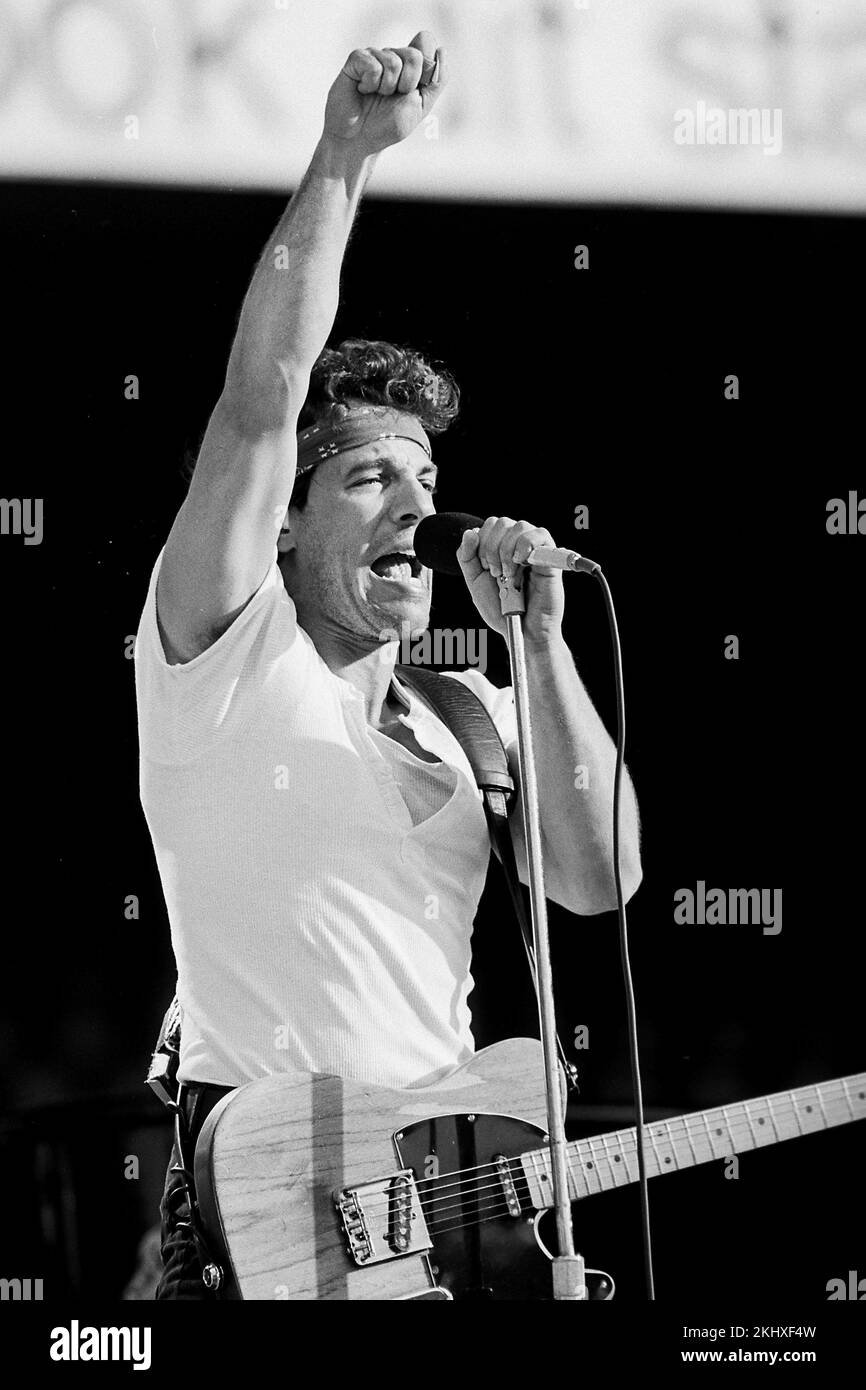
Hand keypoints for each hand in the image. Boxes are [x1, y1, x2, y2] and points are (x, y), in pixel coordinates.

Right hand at [322, 31, 446, 155]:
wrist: (359, 140)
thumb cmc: (388, 125)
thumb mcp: (421, 106)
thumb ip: (437, 80)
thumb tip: (441, 49)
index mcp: (410, 65)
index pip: (426, 42)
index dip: (424, 69)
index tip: (414, 90)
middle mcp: (393, 56)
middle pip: (413, 56)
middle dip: (406, 84)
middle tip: (391, 97)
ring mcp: (374, 55)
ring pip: (393, 62)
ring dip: (386, 87)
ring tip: (375, 95)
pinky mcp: (356, 59)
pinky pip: (372, 65)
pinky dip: (370, 84)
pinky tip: (363, 90)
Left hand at [456, 517, 565, 645]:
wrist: (520, 631)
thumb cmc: (502, 611)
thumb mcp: (475, 583)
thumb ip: (467, 557)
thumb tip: (469, 532)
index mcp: (502, 549)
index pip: (489, 526)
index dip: (482, 542)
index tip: (485, 568)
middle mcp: (518, 547)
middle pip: (501, 522)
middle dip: (491, 548)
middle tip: (496, 573)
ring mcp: (535, 551)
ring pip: (519, 526)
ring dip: (507, 550)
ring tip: (509, 574)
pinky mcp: (550, 559)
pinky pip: (541, 534)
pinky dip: (526, 545)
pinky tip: (521, 563)